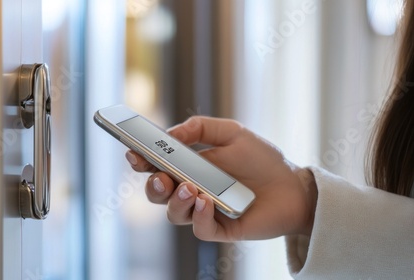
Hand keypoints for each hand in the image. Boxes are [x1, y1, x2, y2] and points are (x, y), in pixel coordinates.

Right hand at [125, 116, 316, 241]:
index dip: (141, 162)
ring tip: (192, 188)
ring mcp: (205, 211)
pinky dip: (198, 216)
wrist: (293, 186)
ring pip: (174, 214)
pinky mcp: (221, 229)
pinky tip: (207, 202)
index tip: (134, 153)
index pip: (157, 167)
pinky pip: (199, 229)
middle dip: (153, 186)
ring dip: (176, 201)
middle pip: (158, 194)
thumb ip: (201, 127)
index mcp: (190, 167)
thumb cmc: (263, 160)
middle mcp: (193, 190)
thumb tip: (172, 133)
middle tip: (162, 177)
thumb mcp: (233, 133)